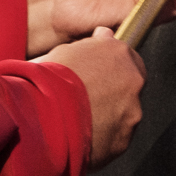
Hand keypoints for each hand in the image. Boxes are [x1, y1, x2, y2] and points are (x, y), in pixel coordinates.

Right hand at [42, 29, 144, 168]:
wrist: (42, 116)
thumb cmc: (48, 80)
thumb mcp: (66, 50)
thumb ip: (93, 44)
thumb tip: (105, 35)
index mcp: (119, 54)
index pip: (126, 57)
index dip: (112, 67)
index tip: (100, 74)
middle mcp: (133, 81)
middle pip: (129, 86)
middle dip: (114, 92)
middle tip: (89, 99)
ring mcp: (132, 112)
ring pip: (124, 114)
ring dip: (108, 116)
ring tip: (80, 121)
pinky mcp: (123, 140)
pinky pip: (115, 138)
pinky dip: (103, 138)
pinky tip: (82, 136)